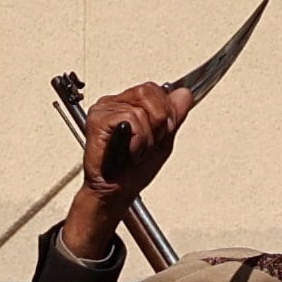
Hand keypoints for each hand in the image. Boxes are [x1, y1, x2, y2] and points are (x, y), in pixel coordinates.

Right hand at [56, 80, 191, 259]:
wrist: (117, 192)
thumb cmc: (133, 172)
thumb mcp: (164, 140)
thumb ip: (174, 115)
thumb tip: (184, 93)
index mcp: (128, 104)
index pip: (154, 88)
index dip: (166, 110)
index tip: (161, 133)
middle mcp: (114, 103)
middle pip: (148, 91)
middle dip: (158, 121)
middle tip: (148, 143)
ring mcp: (104, 110)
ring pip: (141, 109)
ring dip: (146, 137)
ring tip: (136, 151)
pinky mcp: (98, 120)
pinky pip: (130, 119)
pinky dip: (136, 141)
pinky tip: (128, 152)